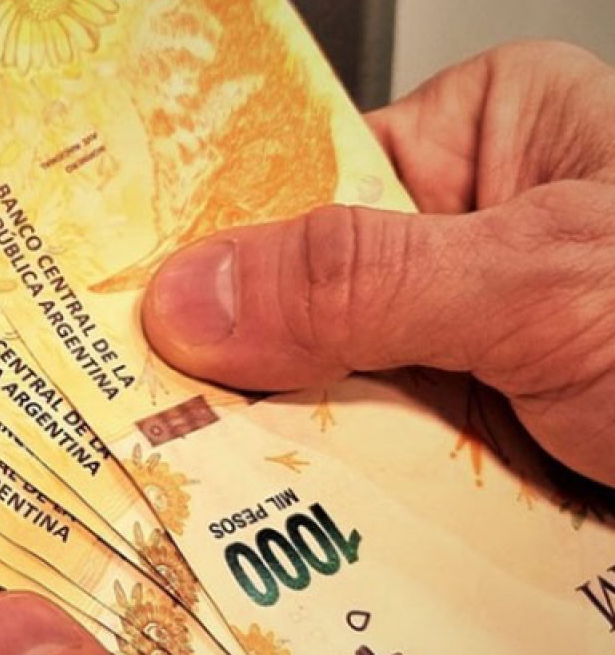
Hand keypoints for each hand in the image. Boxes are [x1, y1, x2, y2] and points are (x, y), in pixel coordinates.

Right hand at [141, 41, 614, 487]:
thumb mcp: (537, 279)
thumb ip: (364, 282)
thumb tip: (196, 296)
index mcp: (475, 139)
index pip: (294, 172)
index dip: (204, 233)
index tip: (118, 293)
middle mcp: (454, 239)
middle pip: (295, 295)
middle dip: (231, 359)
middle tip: (135, 406)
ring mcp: (456, 341)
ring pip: (322, 386)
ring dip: (278, 438)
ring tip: (194, 473)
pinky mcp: (464, 428)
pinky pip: (365, 454)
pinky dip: (330, 489)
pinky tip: (279, 515)